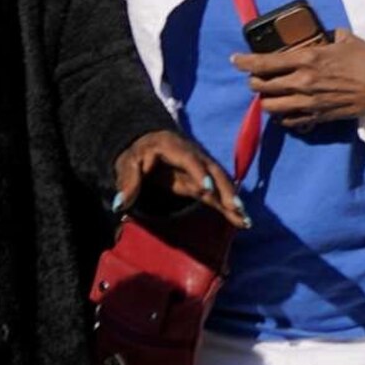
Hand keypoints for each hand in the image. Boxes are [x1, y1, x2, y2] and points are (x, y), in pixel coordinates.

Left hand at [112, 128, 245, 227]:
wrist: (146, 144)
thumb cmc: (136, 153)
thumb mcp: (126, 163)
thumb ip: (127, 182)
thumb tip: (120, 204)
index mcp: (173, 146)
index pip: (188, 159)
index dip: (199, 172)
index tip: (207, 189)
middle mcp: (193, 155)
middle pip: (213, 170)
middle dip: (225, 189)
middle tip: (234, 207)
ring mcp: (200, 167)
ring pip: (220, 182)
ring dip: (232, 200)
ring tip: (243, 219)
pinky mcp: (202, 181)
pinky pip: (218, 193)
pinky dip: (229, 206)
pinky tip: (241, 220)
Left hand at [234, 28, 364, 130]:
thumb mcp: (346, 39)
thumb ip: (328, 37)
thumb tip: (323, 36)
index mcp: (308, 59)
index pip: (265, 63)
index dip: (245, 62)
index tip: (235, 60)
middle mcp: (303, 82)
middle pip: (262, 86)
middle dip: (253, 81)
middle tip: (254, 77)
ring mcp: (309, 102)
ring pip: (271, 106)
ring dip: (265, 100)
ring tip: (268, 94)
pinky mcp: (318, 116)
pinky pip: (289, 120)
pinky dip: (282, 115)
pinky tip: (285, 109)